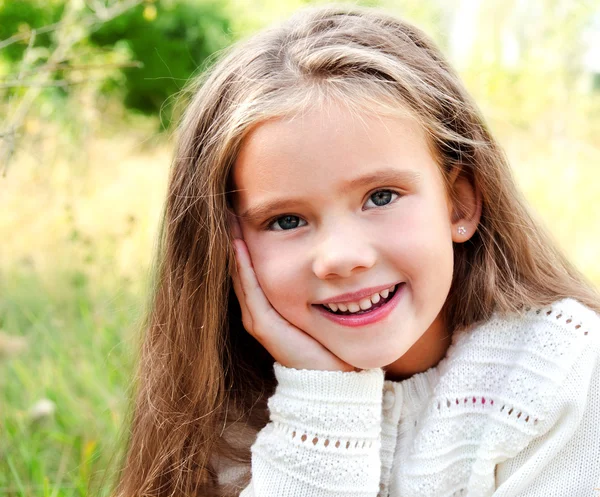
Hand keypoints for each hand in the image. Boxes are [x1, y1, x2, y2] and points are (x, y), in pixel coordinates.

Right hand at [228, 213, 355, 372]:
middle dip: (234, 233)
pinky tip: (237, 243)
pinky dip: (242, 265)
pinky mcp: (263, 325)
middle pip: (239, 263)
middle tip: (229, 201)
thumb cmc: (328, 340)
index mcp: (269, 302)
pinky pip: (250, 289)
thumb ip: (317, 282)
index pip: (250, 261)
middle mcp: (257, 308)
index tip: (244, 206)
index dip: (246, 234)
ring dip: (232, 244)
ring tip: (227, 215)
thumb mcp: (321, 304)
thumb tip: (331, 255)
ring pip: (239, 273)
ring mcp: (257, 316)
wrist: (331, 378)